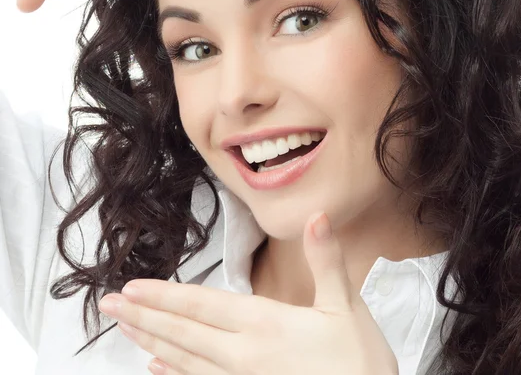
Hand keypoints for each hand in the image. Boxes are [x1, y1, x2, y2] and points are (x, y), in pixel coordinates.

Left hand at [99, 211, 399, 374]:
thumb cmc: (357, 363)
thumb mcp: (346, 307)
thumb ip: (326, 261)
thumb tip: (317, 216)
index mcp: (265, 324)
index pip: (202, 305)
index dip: (164, 296)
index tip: (131, 288)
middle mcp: (243, 354)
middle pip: (182, 332)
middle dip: (143, 316)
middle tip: (107, 305)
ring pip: (183, 360)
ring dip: (150, 341)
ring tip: (123, 329)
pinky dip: (172, 374)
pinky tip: (154, 368)